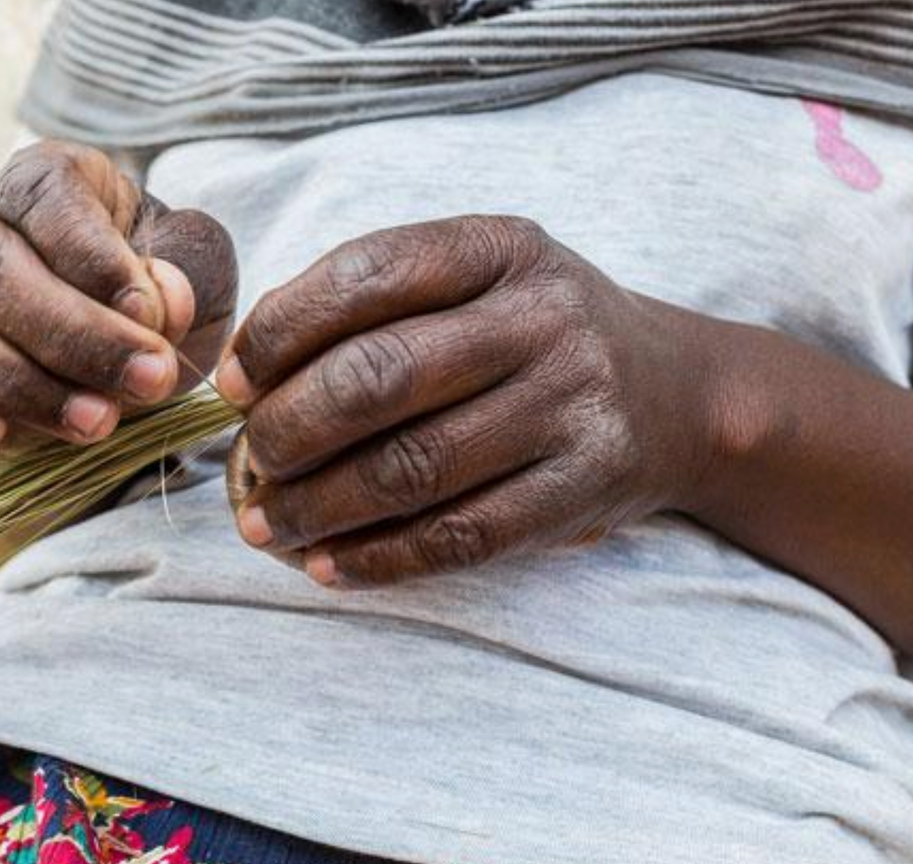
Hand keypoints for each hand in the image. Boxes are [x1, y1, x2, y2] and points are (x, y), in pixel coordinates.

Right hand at [0, 140, 237, 451]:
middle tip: (147, 383)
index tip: (154, 319)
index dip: (96, 259)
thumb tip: (158, 300)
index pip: (44, 194)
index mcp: (45, 181)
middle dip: (72, 336)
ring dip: (11, 382)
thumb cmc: (162, 302)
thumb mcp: (198, 277)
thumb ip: (188, 276)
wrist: (126, 355)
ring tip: (94, 424)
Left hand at [218, 215, 714, 587]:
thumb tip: (246, 375)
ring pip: (413, 466)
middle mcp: (543, 319)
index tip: (233, 380)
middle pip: (381, 376)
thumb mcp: (477, 280)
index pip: (366, 276)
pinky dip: (381, 559)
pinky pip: (462, 535)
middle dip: (288, 427)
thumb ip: (376, 305)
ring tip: (262, 523)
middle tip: (247, 459)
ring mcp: (571, 406)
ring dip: (318, 506)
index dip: (280, 331)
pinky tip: (327, 565)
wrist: (680, 396)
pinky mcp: (582, 489)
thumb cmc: (534, 335)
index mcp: (500, 248)